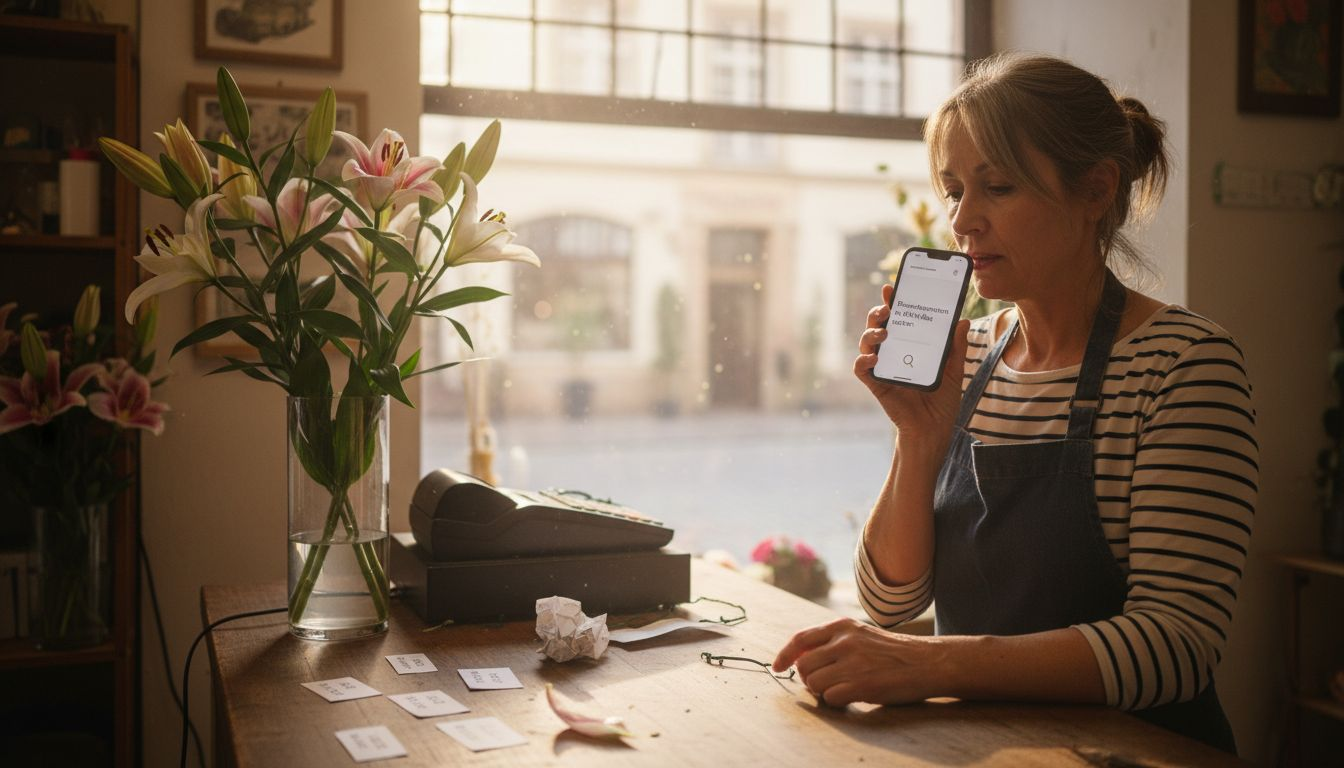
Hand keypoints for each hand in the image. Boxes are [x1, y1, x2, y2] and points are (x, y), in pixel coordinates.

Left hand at [771, 617, 950, 706]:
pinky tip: (851, 697)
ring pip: (813, 683)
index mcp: (843, 626)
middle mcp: (844, 642)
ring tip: (841, 689)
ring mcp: (852, 663)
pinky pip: (830, 698)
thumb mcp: (861, 634)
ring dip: (822, 691)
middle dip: (808, 678)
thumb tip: (801, 657)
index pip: (800, 639)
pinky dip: (835, 702)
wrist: (928, 662)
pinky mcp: (861, 685)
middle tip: (824, 683)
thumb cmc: (893, 652)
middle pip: (804, 665)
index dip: (784, 655)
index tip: (777, 666)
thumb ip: (833, 641)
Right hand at [855, 283, 969, 449]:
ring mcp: (882, 368)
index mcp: (909, 347)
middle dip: (878, 312)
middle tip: (887, 308)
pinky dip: (863, 361)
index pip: (898, 319)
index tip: (893, 286)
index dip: (892, 302)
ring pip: (867, 343)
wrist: (934, 430)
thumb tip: (962, 322)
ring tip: (884, 332)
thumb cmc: (941, 402)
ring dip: (871, 333)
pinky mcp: (876, 384)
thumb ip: (955, 348)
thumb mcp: (953, 370)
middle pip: (878, 326)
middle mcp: (892, 354)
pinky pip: (861, 369)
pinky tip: (872, 358)